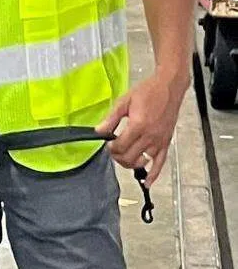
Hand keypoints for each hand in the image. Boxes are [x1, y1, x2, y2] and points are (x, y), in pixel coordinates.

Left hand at [96, 71, 188, 185]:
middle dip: (118, 157)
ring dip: (131, 164)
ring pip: (142, 162)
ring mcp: (160, 141)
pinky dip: (154, 174)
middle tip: (114, 150)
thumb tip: (98, 132)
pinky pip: (161, 162)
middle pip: (129, 158)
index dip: (110, 148)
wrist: (169, 86)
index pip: (119, 147)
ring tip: (124, 157)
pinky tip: (147, 181)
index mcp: (138, 126)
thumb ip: (110, 119)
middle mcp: (150, 136)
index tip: (108, 143)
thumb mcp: (124, 102)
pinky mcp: (167, 142)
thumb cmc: (148, 91)